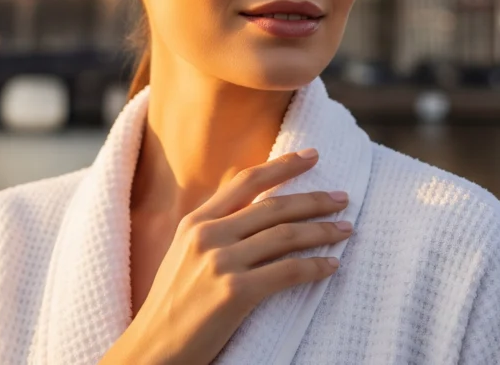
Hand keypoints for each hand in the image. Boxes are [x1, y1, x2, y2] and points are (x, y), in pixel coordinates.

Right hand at [100, 149, 351, 364]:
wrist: (152, 350)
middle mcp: (208, 235)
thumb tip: (258, 212)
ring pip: (286, 236)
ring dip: (322, 231)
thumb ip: (215, 231)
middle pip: (273, 206)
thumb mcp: (184, 255)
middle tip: (343, 197)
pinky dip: (315, 267)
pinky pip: (287, 272)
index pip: (246, 182)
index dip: (283, 165)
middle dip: (314, 199)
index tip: (313, 155)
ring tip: (346, 229)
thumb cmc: (173, 306)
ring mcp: (221, 263)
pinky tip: (332, 265)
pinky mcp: (234, 293)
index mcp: (195, 222)